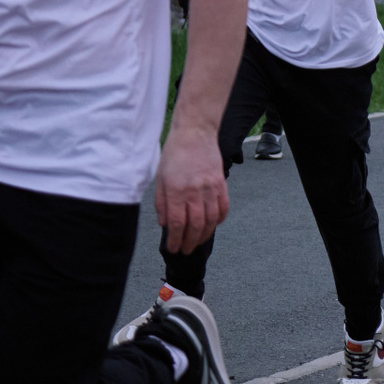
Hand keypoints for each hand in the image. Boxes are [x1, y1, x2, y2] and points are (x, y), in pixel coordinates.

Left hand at [154, 129, 227, 254]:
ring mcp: (211, 188)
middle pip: (195, 225)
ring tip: (197, 242)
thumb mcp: (160, 178)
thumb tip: (165, 223)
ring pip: (211, 220)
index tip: (173, 248)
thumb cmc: (174, 154)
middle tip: (185, 250)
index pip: (177, 223)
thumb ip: (162, 203)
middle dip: (190, 242)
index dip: (175, 240)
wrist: (195, 133)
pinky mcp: (222, 184)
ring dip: (204, 235)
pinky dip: (219, 220)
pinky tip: (213, 225)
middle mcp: (195, 192)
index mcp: (176, 191)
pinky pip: (223, 207)